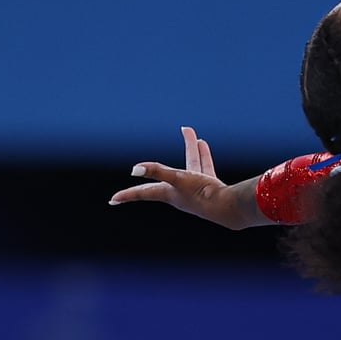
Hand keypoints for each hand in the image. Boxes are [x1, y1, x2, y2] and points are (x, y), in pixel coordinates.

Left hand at [109, 126, 233, 224]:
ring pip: (190, 164)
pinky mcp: (210, 186)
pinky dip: (203, 154)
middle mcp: (179, 192)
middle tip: (135, 171)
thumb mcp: (177, 179)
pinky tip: (203, 143)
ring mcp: (195, 189)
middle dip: (151, 168)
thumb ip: (156, 171)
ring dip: (190, 148)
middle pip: (162, 175)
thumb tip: (133, 169)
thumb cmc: (200, 194)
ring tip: (190, 132)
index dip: (127, 194)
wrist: (228, 207)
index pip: (142, 193)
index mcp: (167, 193)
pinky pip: (204, 166)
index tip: (112, 200)